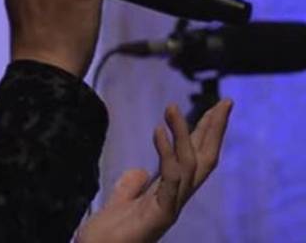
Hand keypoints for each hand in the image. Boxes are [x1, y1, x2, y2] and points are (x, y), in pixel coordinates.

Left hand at [75, 99, 233, 242]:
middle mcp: (175, 201)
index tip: (215, 107)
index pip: (192, 159)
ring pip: (190, 166)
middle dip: (215, 131)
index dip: (204, 133)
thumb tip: (140, 171)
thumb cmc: (106, 237)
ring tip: (172, 106)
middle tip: (226, 102)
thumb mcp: (119, 204)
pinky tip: (157, 130)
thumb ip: (130, 187)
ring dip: (183, 134)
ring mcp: (170, 208)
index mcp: (167, 195)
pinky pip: (169, 180)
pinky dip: (166, 153)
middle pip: (204, 161)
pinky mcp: (159, 216)